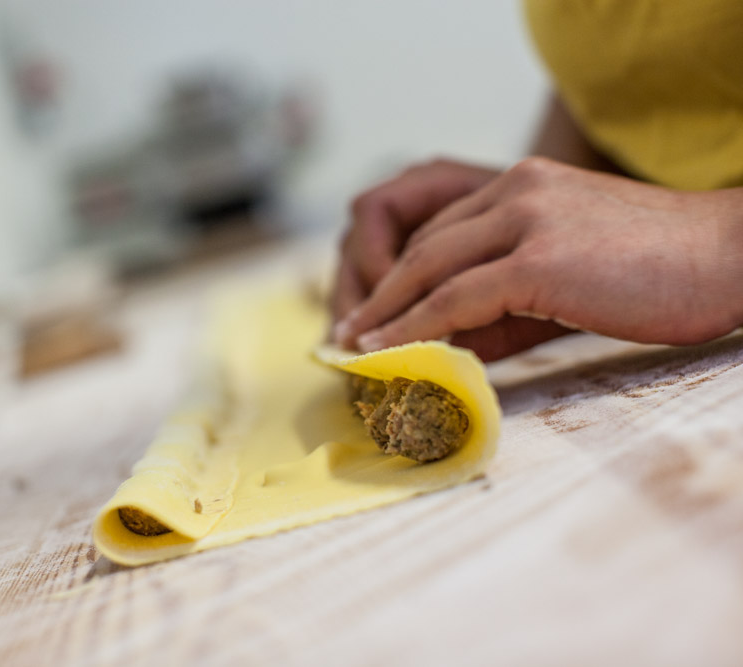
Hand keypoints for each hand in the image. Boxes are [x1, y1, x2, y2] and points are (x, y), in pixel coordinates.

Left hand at [333, 157, 742, 360]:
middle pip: (422, 246)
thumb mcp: (565, 272)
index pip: (439, 230)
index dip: (399, 275)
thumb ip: (504, 298)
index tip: (373, 311)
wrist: (732, 256)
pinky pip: (453, 298)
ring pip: (427, 269)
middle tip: (350, 333)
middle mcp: (515, 189)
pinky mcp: (538, 258)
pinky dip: (413, 327)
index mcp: (521, 184)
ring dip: (384, 313)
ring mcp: (526, 218)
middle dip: (379, 294)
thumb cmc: (658, 272)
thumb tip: (446, 344)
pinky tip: (388, 350)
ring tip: (356, 348)